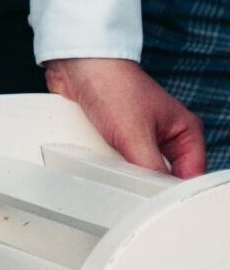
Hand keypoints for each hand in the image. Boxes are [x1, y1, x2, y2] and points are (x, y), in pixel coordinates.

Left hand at [43, 57, 206, 179]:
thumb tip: (156, 195)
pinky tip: (101, 168)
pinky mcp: (120, 136)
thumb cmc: (113, 88)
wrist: (78, 67)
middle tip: (133, 193)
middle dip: (149, 184)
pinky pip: (120, 161)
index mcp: (185, 133)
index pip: (190, 176)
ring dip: (128, 175)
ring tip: (115, 177)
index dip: (174, 192)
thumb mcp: (135, 135)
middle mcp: (167, 136)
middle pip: (166, 176)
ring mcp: (143, 136)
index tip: (155, 202)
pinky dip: (111, 166)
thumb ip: (149, 168)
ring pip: (141, 171)